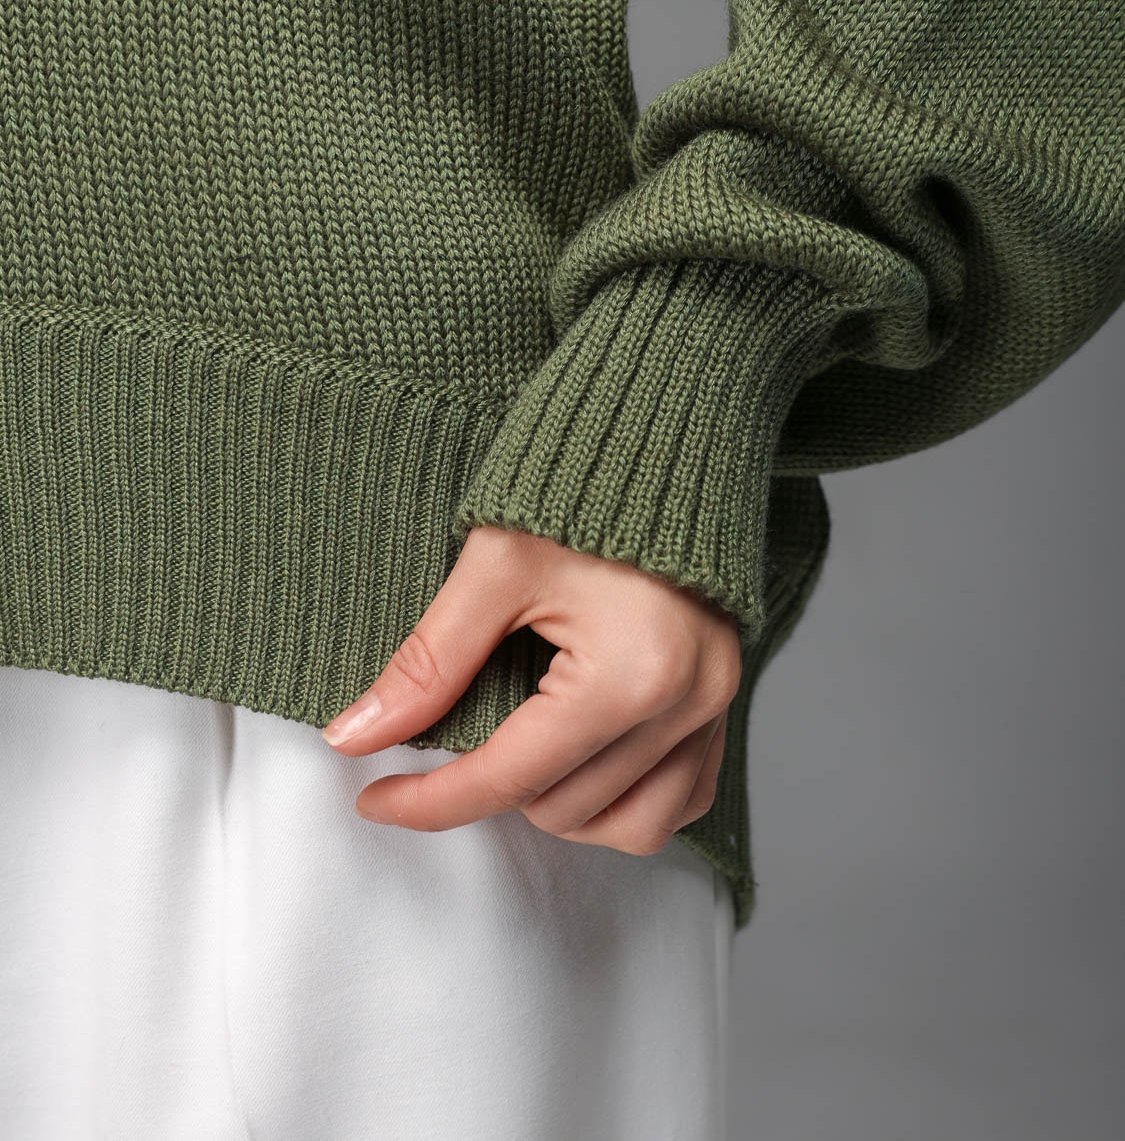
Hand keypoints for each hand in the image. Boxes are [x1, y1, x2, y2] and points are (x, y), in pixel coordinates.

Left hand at [321, 525, 742, 854]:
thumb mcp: (492, 567)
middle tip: (448, 737)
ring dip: (559, 807)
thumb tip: (354, 736)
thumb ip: (427, 662)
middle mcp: (686, 703)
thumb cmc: (580, 486)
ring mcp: (716, 707)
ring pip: (630, 827)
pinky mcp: (726, 702)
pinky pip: (683, 799)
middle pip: (562, 809)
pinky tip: (579, 760)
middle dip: (493, 788)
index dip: (430, 800)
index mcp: (630, 672)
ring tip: (516, 752)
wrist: (661, 437)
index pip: (511, 777)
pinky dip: (626, 801)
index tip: (375, 797)